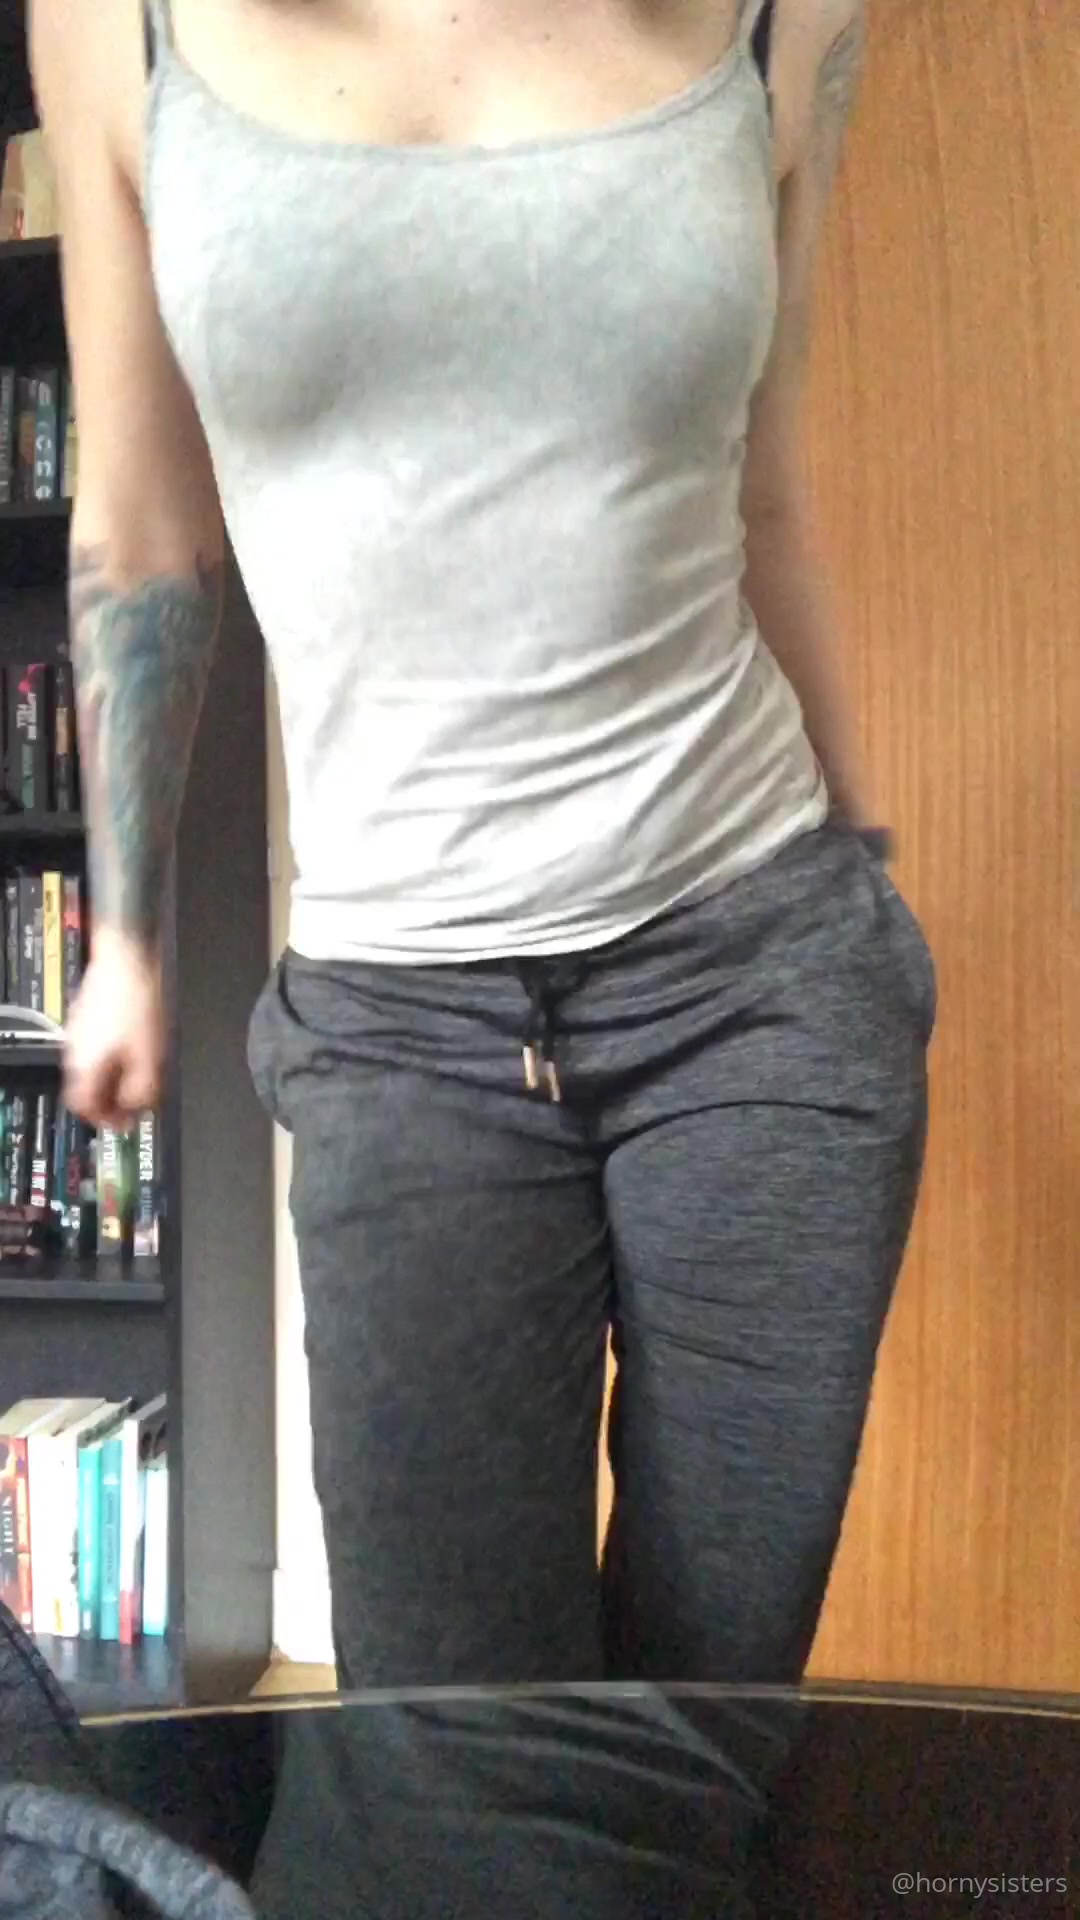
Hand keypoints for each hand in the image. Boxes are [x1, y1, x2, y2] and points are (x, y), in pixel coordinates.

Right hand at [63, 929, 165, 1130]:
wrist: (126, 957)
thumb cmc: (138, 1008)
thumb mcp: (149, 1057)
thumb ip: (142, 1090)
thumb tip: (136, 1110)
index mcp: (84, 1067)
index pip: (84, 1107)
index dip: (105, 1120)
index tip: (127, 1122)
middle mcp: (74, 1053)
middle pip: (86, 1089)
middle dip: (110, 1101)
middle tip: (136, 1102)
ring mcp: (78, 1033)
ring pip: (92, 1070)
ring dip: (113, 1081)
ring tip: (140, 1078)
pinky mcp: (86, 1017)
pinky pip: (96, 1051)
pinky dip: (112, 1061)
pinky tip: (134, 1053)